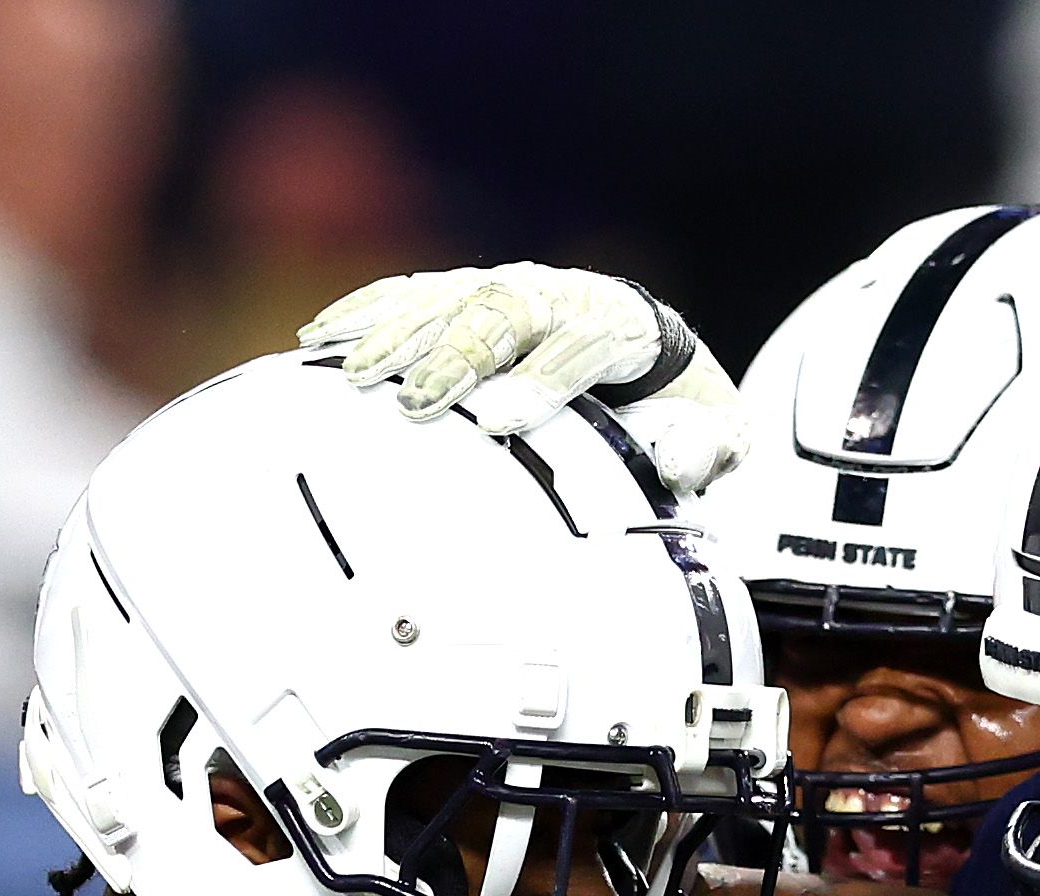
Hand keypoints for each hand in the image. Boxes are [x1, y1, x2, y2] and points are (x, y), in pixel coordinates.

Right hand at [301, 263, 747, 494]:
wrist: (657, 351)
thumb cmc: (679, 406)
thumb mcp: (718, 433)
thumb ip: (708, 450)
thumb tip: (674, 462)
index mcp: (622, 328)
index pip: (581, 346)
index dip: (544, 381)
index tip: (504, 422)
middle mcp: (562, 295)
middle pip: (506, 313)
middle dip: (460, 356)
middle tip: (421, 404)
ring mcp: (511, 288)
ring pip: (452, 298)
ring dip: (400, 335)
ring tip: (355, 376)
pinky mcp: (469, 290)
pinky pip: (412, 292)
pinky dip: (365, 310)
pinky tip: (321, 337)